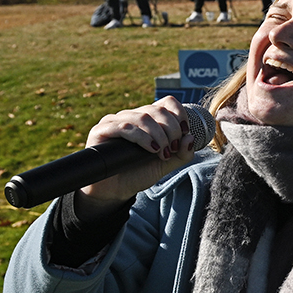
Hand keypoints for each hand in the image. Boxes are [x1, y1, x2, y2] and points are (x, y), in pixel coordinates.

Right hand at [77, 97, 197, 210]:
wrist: (115, 189)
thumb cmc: (139, 173)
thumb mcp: (166, 164)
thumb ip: (182, 154)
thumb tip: (190, 137)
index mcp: (148, 119)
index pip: (167, 103)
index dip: (180, 114)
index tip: (185, 132)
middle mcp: (132, 116)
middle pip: (158, 110)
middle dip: (172, 130)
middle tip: (173, 149)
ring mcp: (115, 121)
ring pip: (143, 117)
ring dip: (159, 135)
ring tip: (162, 153)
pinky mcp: (101, 130)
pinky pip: (124, 126)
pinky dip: (142, 137)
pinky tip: (152, 149)